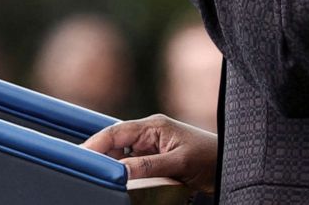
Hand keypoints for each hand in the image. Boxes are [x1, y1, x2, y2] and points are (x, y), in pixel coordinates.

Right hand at [81, 114, 218, 193]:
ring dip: (113, 167)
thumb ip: (147, 166)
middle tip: (85, 171)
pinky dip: (125, 175)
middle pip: (115, 144)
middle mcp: (149, 134)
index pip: (116, 132)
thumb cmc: (208, 157)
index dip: (95, 143)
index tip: (80, 156)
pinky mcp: (155, 160)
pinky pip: (133, 166)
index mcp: (153, 126)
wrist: (228, 164)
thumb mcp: (178, 162)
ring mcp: (152, 147)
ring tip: (100, 179)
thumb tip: (119, 171)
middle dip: (100, 157)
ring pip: (122, 156)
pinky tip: (119, 183)